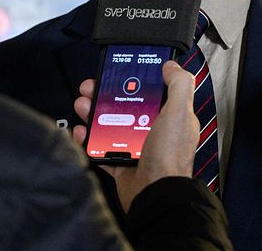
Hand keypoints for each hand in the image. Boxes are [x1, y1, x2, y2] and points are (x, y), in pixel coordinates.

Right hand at [73, 61, 198, 211]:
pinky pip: (102, 147)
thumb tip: (171, 66)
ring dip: (94, 112)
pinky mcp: (122, 163)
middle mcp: (155, 130)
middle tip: (91, 87)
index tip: (118, 70)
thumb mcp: (179, 112)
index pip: (151, 90)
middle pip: (126, 104)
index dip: (133, 79)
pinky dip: (90, 139)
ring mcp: (138, 147)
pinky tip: (82, 131)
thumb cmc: (169, 156)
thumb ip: (179, 84)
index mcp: (171, 116)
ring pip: (111, 123)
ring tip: (83, 105)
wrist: (154, 196)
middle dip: (106, 93)